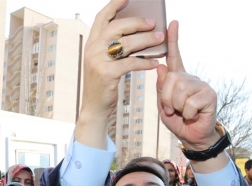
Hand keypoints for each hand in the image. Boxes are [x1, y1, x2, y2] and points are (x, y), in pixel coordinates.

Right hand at [75, 0, 164, 147]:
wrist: (94, 109)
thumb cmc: (104, 85)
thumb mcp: (104, 62)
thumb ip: (114, 48)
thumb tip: (138, 32)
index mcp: (91, 43)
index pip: (102, 18)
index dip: (114, 5)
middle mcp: (92, 49)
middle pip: (116, 27)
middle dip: (137, 22)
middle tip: (153, 23)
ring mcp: (98, 61)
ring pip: (125, 44)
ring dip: (145, 40)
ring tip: (160, 39)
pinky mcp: (106, 74)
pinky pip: (130, 63)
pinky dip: (144, 62)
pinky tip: (155, 62)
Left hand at [156, 21, 219, 151]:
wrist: (192, 138)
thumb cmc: (178, 121)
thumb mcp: (163, 105)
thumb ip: (161, 88)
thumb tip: (161, 67)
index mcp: (178, 78)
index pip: (175, 56)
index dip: (173, 39)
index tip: (173, 23)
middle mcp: (190, 78)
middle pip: (171, 78)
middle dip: (167, 99)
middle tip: (173, 110)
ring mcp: (201, 85)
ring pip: (180, 91)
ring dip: (176, 107)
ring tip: (182, 113)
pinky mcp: (209, 95)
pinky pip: (189, 103)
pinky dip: (187, 113)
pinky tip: (193, 116)